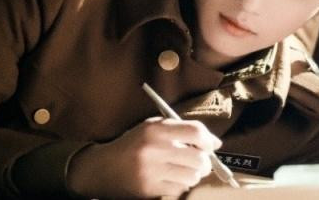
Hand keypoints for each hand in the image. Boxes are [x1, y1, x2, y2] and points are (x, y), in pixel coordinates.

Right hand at [66, 117, 221, 197]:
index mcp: (155, 129)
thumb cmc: (133, 145)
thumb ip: (180, 130)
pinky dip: (180, 186)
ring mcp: (152, 171)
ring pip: (192, 176)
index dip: (208, 139)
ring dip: (193, 175)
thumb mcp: (151, 128)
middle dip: (204, 162)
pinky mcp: (150, 189)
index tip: (210, 145)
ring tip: (183, 171)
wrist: (103, 168)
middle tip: (199, 162)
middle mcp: (154, 149)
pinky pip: (179, 190)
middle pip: (199, 158)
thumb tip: (215, 143)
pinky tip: (170, 180)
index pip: (195, 131)